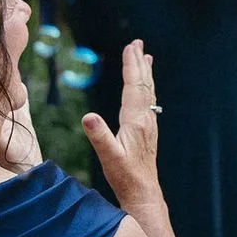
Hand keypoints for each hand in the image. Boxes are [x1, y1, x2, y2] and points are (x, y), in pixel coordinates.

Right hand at [82, 39, 163, 212]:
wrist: (144, 192)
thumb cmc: (125, 177)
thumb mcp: (109, 157)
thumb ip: (99, 136)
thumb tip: (88, 116)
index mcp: (135, 121)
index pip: (133, 87)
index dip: (131, 66)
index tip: (130, 47)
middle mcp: (145, 120)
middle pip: (143, 85)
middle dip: (139, 63)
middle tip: (137, 43)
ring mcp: (148, 125)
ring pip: (147, 92)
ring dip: (144, 73)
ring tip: (146, 57)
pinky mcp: (147, 131)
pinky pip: (148, 102)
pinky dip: (146, 88)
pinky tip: (145, 90)